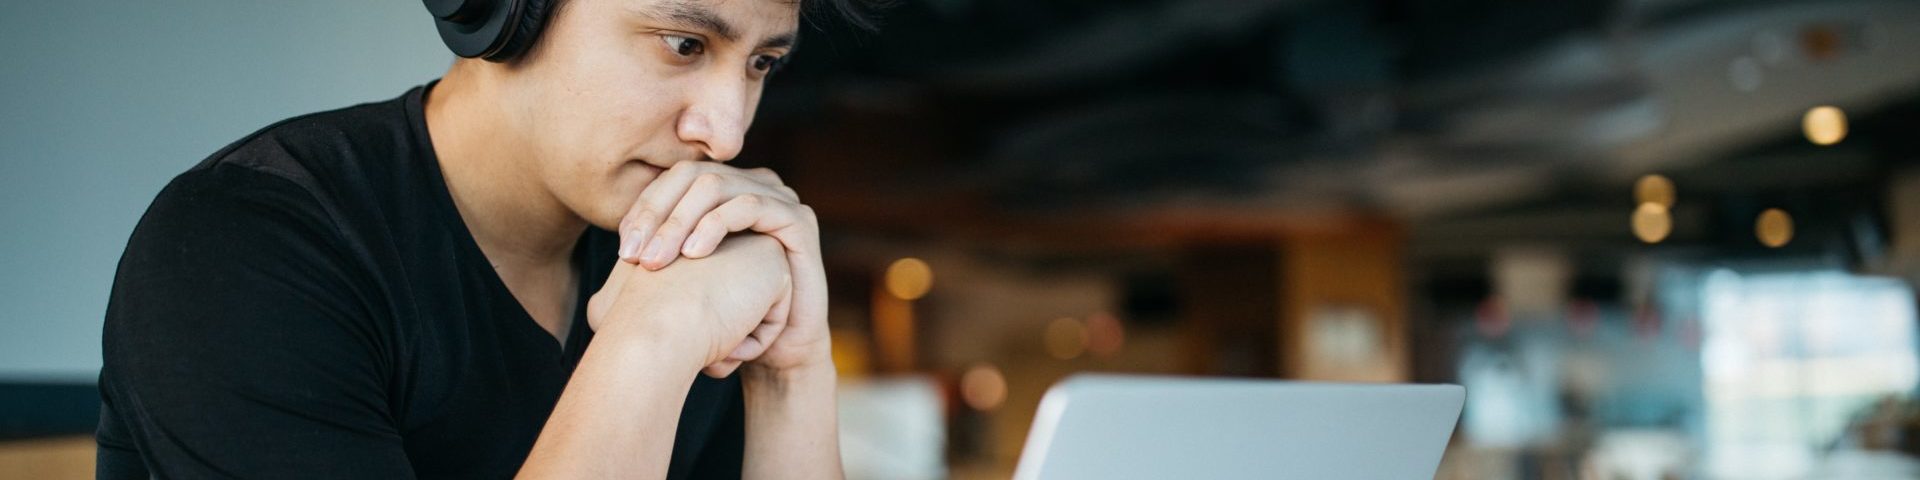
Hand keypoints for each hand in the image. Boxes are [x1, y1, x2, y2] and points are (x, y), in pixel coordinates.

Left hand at [616, 161, 830, 373]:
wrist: (777, 351)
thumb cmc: (727, 318)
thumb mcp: (683, 283)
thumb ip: (656, 257)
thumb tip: (614, 253)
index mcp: (724, 192)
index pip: (673, 180)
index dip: (644, 209)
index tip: (623, 251)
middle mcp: (751, 186)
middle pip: (691, 176)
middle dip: (657, 214)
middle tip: (634, 256)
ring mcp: (778, 198)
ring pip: (716, 186)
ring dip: (680, 221)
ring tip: (658, 260)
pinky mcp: (798, 219)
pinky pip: (751, 204)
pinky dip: (716, 224)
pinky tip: (695, 254)